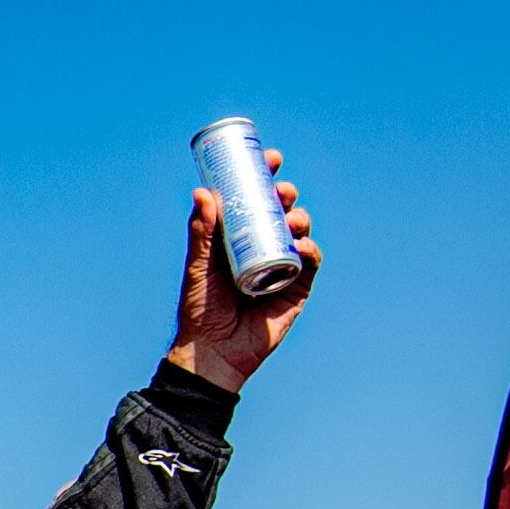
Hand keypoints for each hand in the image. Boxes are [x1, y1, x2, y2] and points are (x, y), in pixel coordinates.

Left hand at [167, 161, 319, 391]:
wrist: (213, 350)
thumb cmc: (200, 309)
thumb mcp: (198, 266)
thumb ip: (201, 233)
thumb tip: (203, 191)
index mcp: (240, 237)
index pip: (256, 200)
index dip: (266, 177)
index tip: (271, 158)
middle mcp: (264, 247)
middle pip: (282, 212)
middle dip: (287, 195)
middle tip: (282, 191)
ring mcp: (283, 267)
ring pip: (300, 232)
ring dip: (300, 218)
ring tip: (291, 218)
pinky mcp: (297, 289)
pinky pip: (311, 263)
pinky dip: (310, 250)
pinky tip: (301, 244)